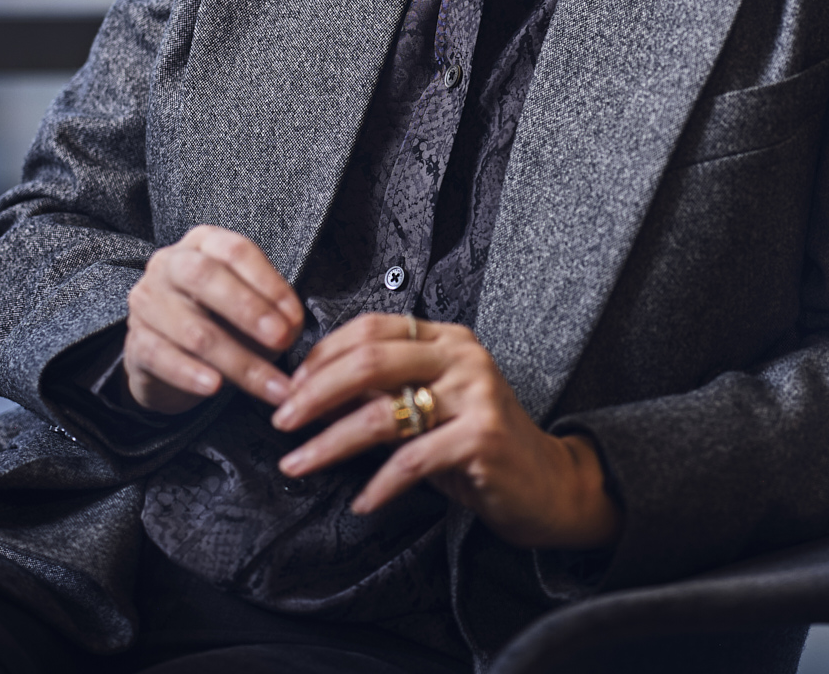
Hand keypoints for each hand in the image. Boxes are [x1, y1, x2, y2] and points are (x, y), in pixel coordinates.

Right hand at [124, 225, 303, 413]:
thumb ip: (273, 312)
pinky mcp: (135, 341)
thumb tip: (291, 327)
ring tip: (267, 383)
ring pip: (192, 328)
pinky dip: (191, 373)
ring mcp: (147, 301)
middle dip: (248, 310)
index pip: (236, 252)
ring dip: (236, 360)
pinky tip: (215, 387)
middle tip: (281, 340)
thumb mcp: (251, 308)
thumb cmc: (219, 320)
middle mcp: (170, 264)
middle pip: (205, 278)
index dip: (269, 284)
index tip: (295, 318)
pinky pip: (162, 357)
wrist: (170, 356)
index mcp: (204, 244)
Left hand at [271, 313, 619, 550]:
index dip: (324, 353)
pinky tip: (363, 503)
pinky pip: (411, 460)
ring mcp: (475, 394)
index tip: (290, 385)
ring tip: (299, 463)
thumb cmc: (480, 446)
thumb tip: (312, 396)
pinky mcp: (481, 436)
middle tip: (281, 421)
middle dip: (314, 392)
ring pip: (382, 413)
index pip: (373, 326)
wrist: (548, 484)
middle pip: (370, 360)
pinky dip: (379, 486)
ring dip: (330, 443)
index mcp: (448, 340)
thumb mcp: (431, 410)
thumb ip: (384, 396)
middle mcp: (462, 357)